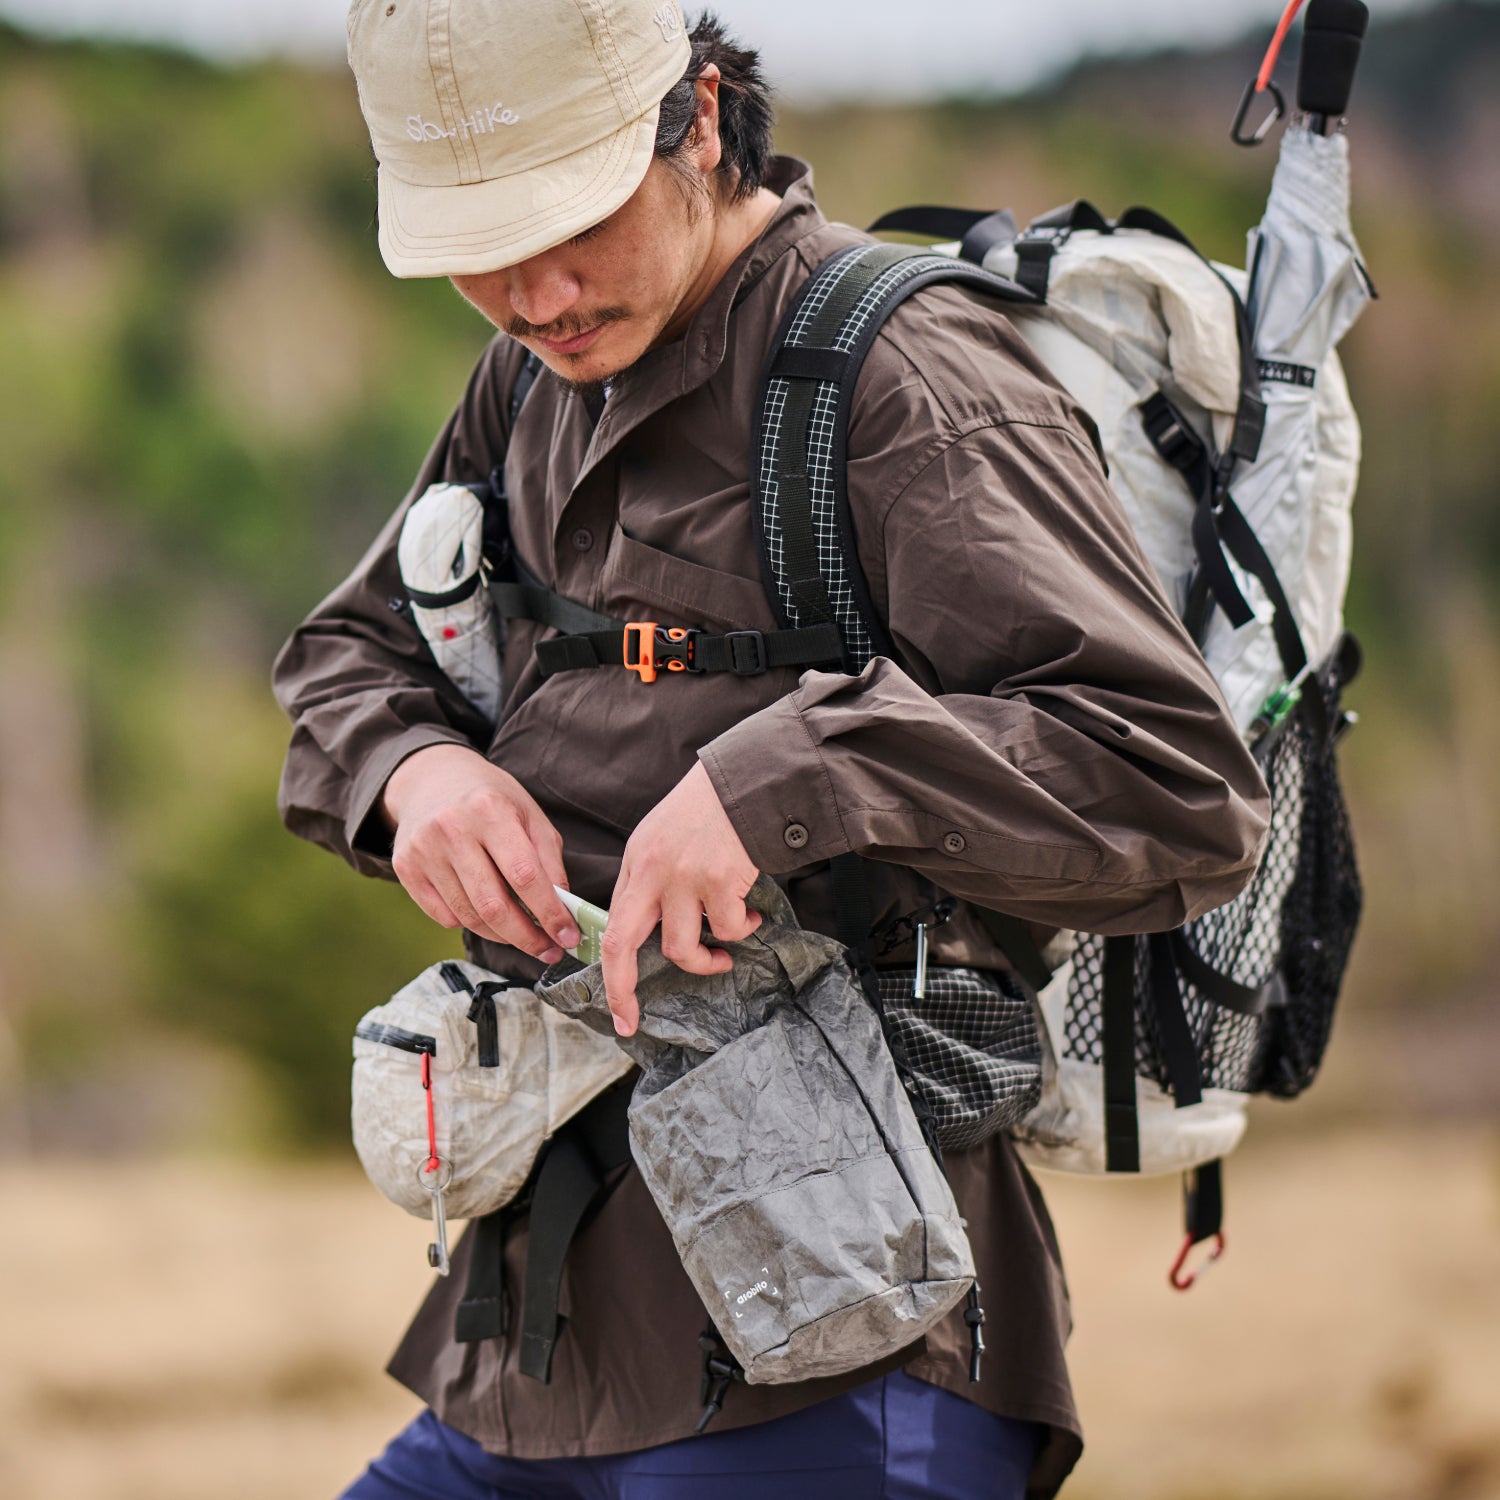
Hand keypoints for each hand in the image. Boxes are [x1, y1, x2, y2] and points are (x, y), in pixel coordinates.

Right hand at [381, 743, 579, 961]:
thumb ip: (548, 860)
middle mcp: (452, 829)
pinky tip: (487, 918)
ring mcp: (424, 849)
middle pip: (493, 905)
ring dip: (502, 935)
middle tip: (548, 950)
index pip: (525, 876)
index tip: (568, 936)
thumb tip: (563, 909)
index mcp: (490, 810)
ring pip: (468, 916)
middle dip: (526, 937)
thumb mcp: (529, 814)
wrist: (432, 778)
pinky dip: (471, 924)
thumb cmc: (489, 798)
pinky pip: (443, 916)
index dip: (549, 913)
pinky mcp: (405, 867)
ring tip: (523, 936)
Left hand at [602, 759, 761, 1035]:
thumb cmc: (710, 809)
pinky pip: (728, 930)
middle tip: (631, 1019)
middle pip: (622, 944)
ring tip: (726, 949)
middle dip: (621, 990)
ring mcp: (683, 878)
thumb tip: (651, 926)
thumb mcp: (663, 837)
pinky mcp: (718, 881)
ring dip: (707, 959)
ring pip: (680, 948)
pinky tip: (752, 912)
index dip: (609, 971)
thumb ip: (651, 879)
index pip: (611, 925)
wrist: (748, 779)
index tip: (618, 1006)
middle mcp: (651, 871)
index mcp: (636, 862)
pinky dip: (743, 929)